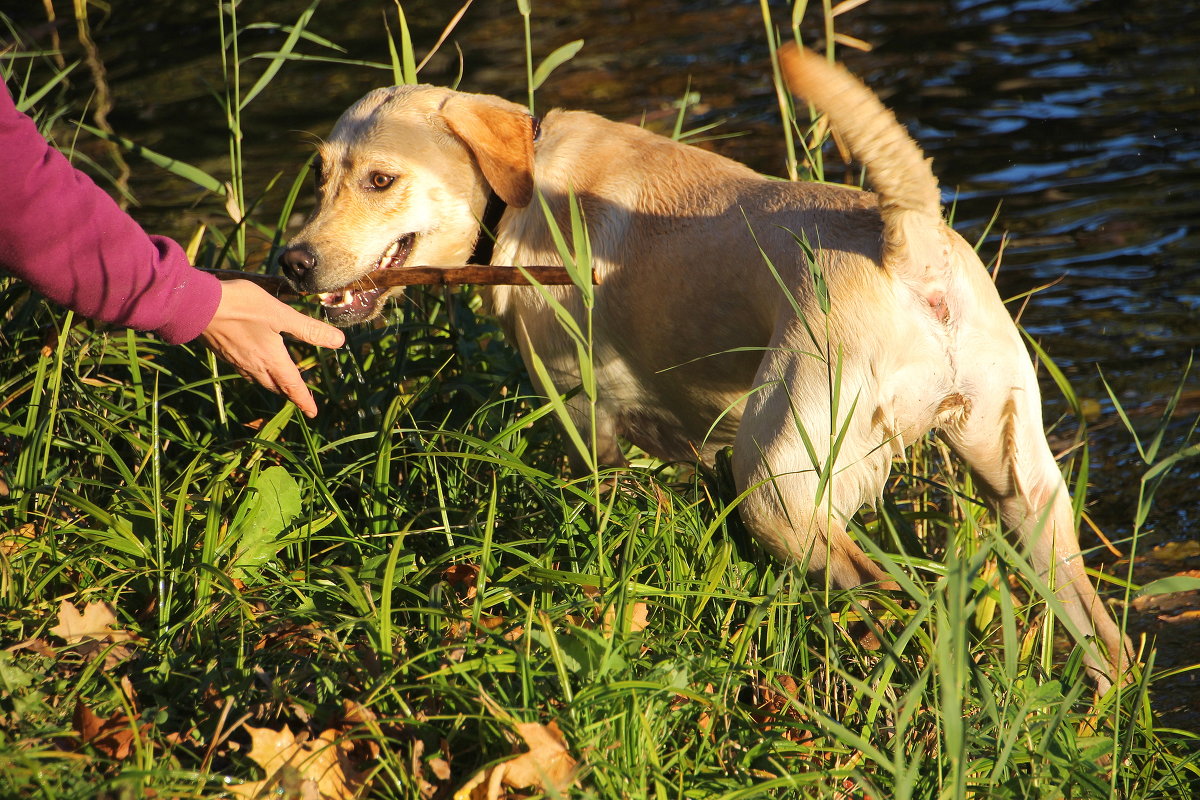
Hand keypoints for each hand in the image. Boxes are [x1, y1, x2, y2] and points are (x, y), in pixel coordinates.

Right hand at [200, 279, 343, 417]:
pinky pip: (244, 371)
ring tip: (280, 384)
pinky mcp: (223, 352)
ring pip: (258, 379)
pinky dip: (255, 373)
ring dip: (271, 384)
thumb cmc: (241, 306)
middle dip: (289, 392)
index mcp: (272, 359)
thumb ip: (308, 329)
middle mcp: (254, 365)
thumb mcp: (281, 314)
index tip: (312, 413)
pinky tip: (252, 364)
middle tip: (299, 397)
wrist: (196, 305)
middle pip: (275, 385)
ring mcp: (236, 360)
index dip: (304, 400)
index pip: (293, 386)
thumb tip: (339, 341)